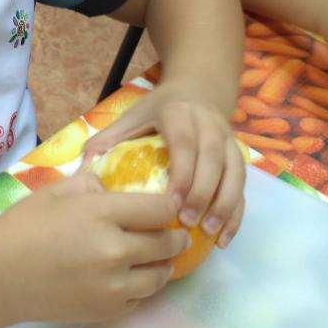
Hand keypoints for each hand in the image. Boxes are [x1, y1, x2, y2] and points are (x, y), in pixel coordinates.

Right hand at [0, 174, 186, 322]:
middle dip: (176, 236)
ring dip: (164, 264)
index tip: (170, 206)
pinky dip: (141, 286)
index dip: (169, 205)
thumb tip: (114, 188)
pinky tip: (131, 276)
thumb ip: (92, 183)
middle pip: (167, 243)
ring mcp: (114, 285)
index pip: (160, 208)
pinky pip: (141, 297)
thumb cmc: (23, 227)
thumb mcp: (56, 191)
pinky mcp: (108, 310)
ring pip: (161, 275)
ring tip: (159, 258)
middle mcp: (115, 250)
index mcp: (102, 213)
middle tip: (176, 233)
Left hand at [80, 81, 245, 248]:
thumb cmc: (160, 110)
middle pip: (213, 160)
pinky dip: (237, 212)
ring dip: (225, 205)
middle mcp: (208, 124)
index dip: (182, 173)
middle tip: (187, 223)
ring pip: (234, 173)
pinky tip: (224, 237)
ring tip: (210, 234)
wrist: (198, 89)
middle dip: (203, 193)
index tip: (171, 202)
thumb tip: (84, 163)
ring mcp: (228, 139)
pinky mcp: (238, 155)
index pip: (184, 144)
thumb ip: (111, 137)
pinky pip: (243, 185)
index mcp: (179, 114)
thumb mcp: (134, 115)